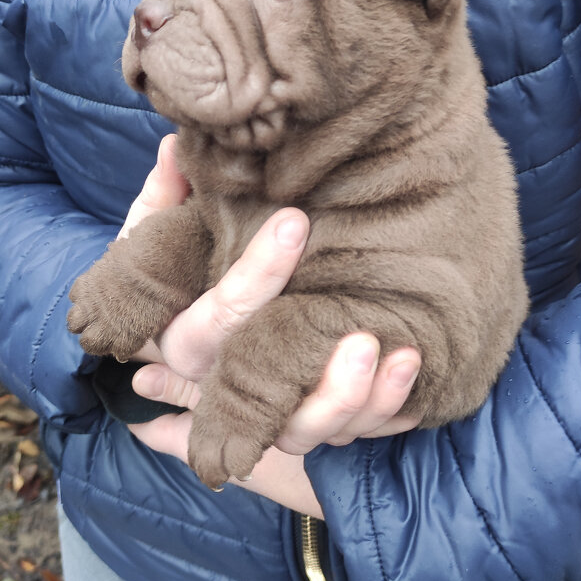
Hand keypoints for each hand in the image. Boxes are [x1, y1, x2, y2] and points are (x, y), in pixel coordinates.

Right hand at [125, 136, 421, 514]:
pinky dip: (386, 411)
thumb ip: (165, 198)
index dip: (255, 272)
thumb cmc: (184, 280)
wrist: (200, 352)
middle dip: (313, 362)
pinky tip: (415, 373)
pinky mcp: (310, 423)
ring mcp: (270, 415)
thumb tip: (176, 147)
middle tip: (362, 331)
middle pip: (262, 391)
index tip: (295, 221)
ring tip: (400, 355)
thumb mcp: (166, 240)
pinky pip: (351, 433)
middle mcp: (225, 389)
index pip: (217, 320)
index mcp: (186, 342)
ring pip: (306, 430)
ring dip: (355, 399)